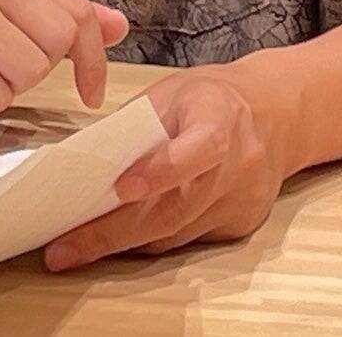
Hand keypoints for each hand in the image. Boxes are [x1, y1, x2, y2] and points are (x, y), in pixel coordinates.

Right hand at [0, 0, 128, 134]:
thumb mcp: (14, 30)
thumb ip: (64, 24)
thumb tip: (118, 24)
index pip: (77, 11)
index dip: (90, 58)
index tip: (89, 91)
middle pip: (58, 37)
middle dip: (38, 70)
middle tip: (2, 70)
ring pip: (30, 67)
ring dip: (6, 88)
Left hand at [42, 67, 289, 270]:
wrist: (275, 115)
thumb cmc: (212, 98)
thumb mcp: (171, 92)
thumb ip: (135, 124)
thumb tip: (83, 160)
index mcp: (221, 118)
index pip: (199, 149)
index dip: (161, 171)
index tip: (120, 188)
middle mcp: (239, 165)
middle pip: (175, 207)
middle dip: (113, 231)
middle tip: (65, 247)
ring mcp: (242, 200)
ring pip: (176, 232)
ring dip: (122, 243)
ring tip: (73, 249)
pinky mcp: (240, 225)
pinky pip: (186, 240)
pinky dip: (149, 240)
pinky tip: (116, 241)